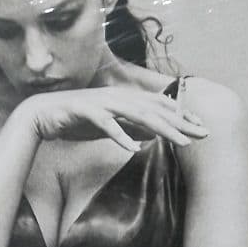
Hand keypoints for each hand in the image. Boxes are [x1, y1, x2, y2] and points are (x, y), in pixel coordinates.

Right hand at [21, 85, 208, 151]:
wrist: (44, 114)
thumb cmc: (77, 120)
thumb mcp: (111, 126)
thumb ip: (130, 128)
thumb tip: (152, 135)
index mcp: (125, 99)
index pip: (161, 107)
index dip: (183, 117)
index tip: (201, 129)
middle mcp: (118, 97)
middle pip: (156, 110)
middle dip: (182, 122)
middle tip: (204, 135)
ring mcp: (104, 104)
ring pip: (138, 115)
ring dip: (162, 128)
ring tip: (181, 141)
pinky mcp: (87, 112)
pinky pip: (107, 125)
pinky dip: (121, 136)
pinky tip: (135, 149)